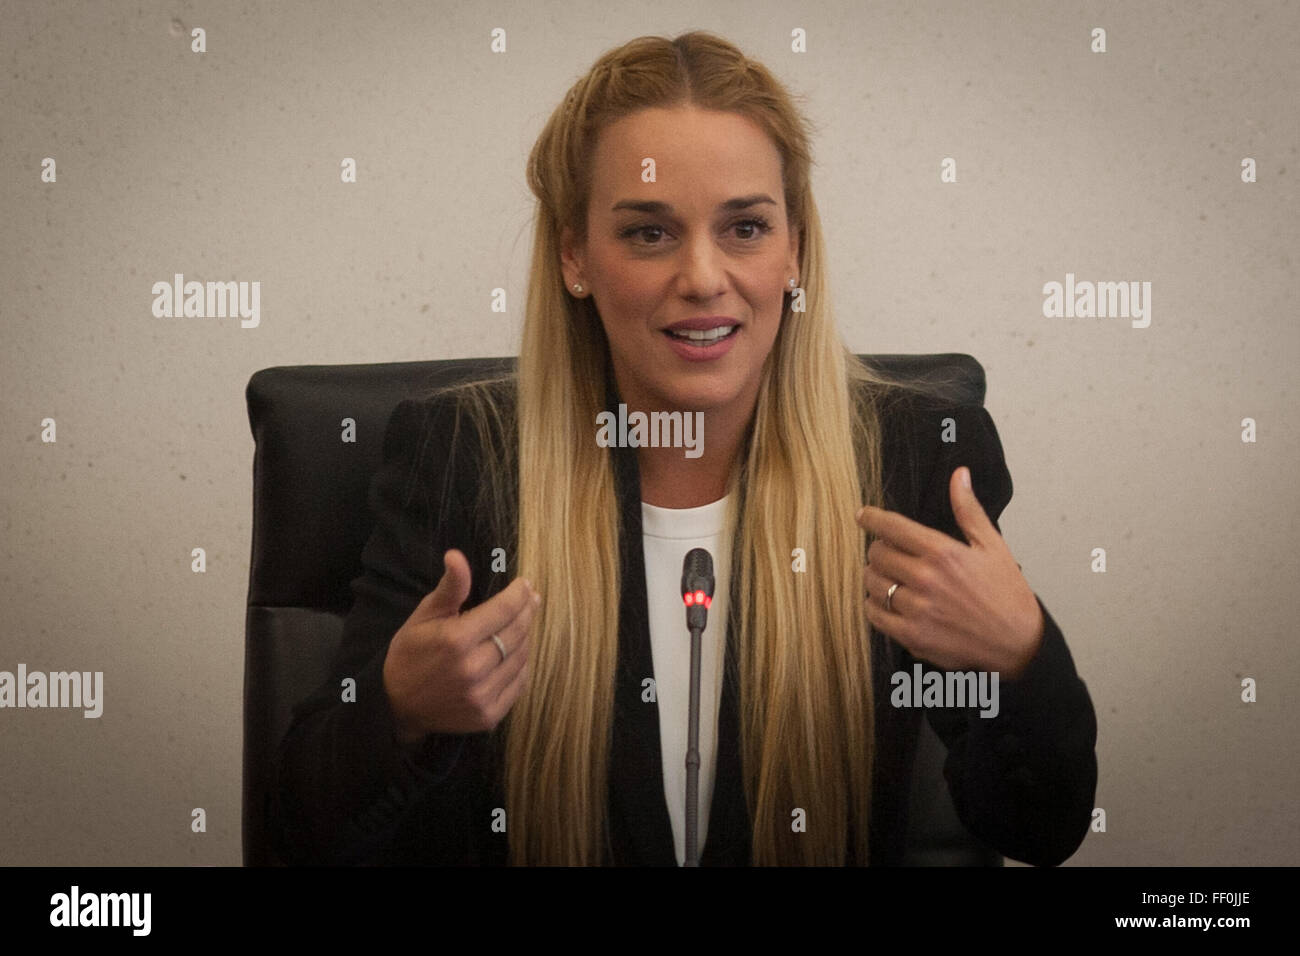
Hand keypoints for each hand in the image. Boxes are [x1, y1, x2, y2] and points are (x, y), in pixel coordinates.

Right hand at [382, 549, 539, 741]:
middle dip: (527, 611)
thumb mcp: (424, 616)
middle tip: (530, 599)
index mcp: (456, 640)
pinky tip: (515, 653)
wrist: (396, 706)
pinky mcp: (489, 715)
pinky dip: (521, 665)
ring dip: (525, 637)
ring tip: (520, 624)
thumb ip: (450, 588)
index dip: (519, 594)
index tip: (525, 584)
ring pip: (522, 657)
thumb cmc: (410, 654)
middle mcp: (473, 669)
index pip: (504, 610)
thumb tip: (456, 555)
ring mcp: (482, 695)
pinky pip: (519, 683)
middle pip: (517, 632)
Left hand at [856, 466, 1043, 678]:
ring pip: (872, 583)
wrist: (1019, 644)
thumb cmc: (1007, 594)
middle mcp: (926, 579)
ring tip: (888, 577)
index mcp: (943, 553)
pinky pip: (874, 615)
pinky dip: (874, 605)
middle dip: (879, 549)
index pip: (891, 527)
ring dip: (875, 577)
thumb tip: (959, 475)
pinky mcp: (913, 636)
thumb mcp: (992, 546)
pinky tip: (886, 601)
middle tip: (887, 552)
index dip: (872, 518)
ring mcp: (917, 609)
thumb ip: (968, 510)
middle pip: (877, 554)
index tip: (863, 516)